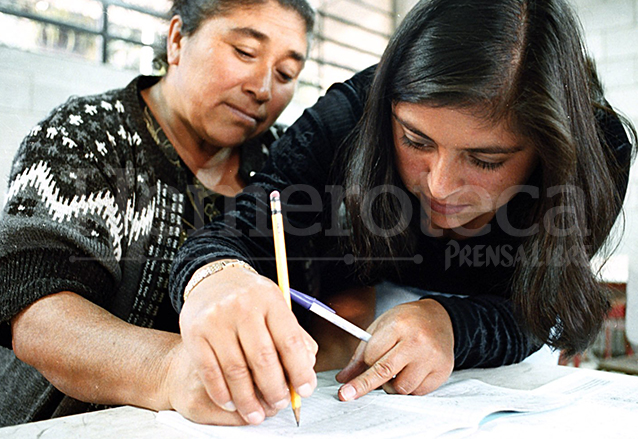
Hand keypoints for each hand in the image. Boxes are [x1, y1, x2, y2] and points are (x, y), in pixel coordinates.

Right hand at [178, 263, 317, 424]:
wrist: (212, 280)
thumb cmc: (250, 299)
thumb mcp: (276, 307)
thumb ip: (295, 336)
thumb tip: (307, 369)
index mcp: (270, 299)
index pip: (290, 340)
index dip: (300, 371)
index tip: (305, 390)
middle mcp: (243, 306)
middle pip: (263, 359)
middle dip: (275, 389)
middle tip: (280, 404)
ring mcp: (216, 319)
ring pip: (235, 370)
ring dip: (248, 399)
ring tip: (256, 412)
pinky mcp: (194, 333)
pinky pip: (210, 372)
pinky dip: (222, 393)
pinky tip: (232, 402)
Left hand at [335, 299, 453, 400]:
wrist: (440, 318)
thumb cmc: (407, 322)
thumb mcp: (380, 327)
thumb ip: (362, 354)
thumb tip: (344, 378)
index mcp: (399, 326)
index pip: (372, 355)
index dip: (360, 369)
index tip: (346, 385)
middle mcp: (417, 341)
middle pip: (385, 372)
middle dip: (364, 385)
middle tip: (348, 394)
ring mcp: (432, 357)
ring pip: (402, 388)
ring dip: (391, 386)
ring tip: (393, 373)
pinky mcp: (442, 371)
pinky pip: (418, 392)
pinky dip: (409, 388)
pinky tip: (410, 374)